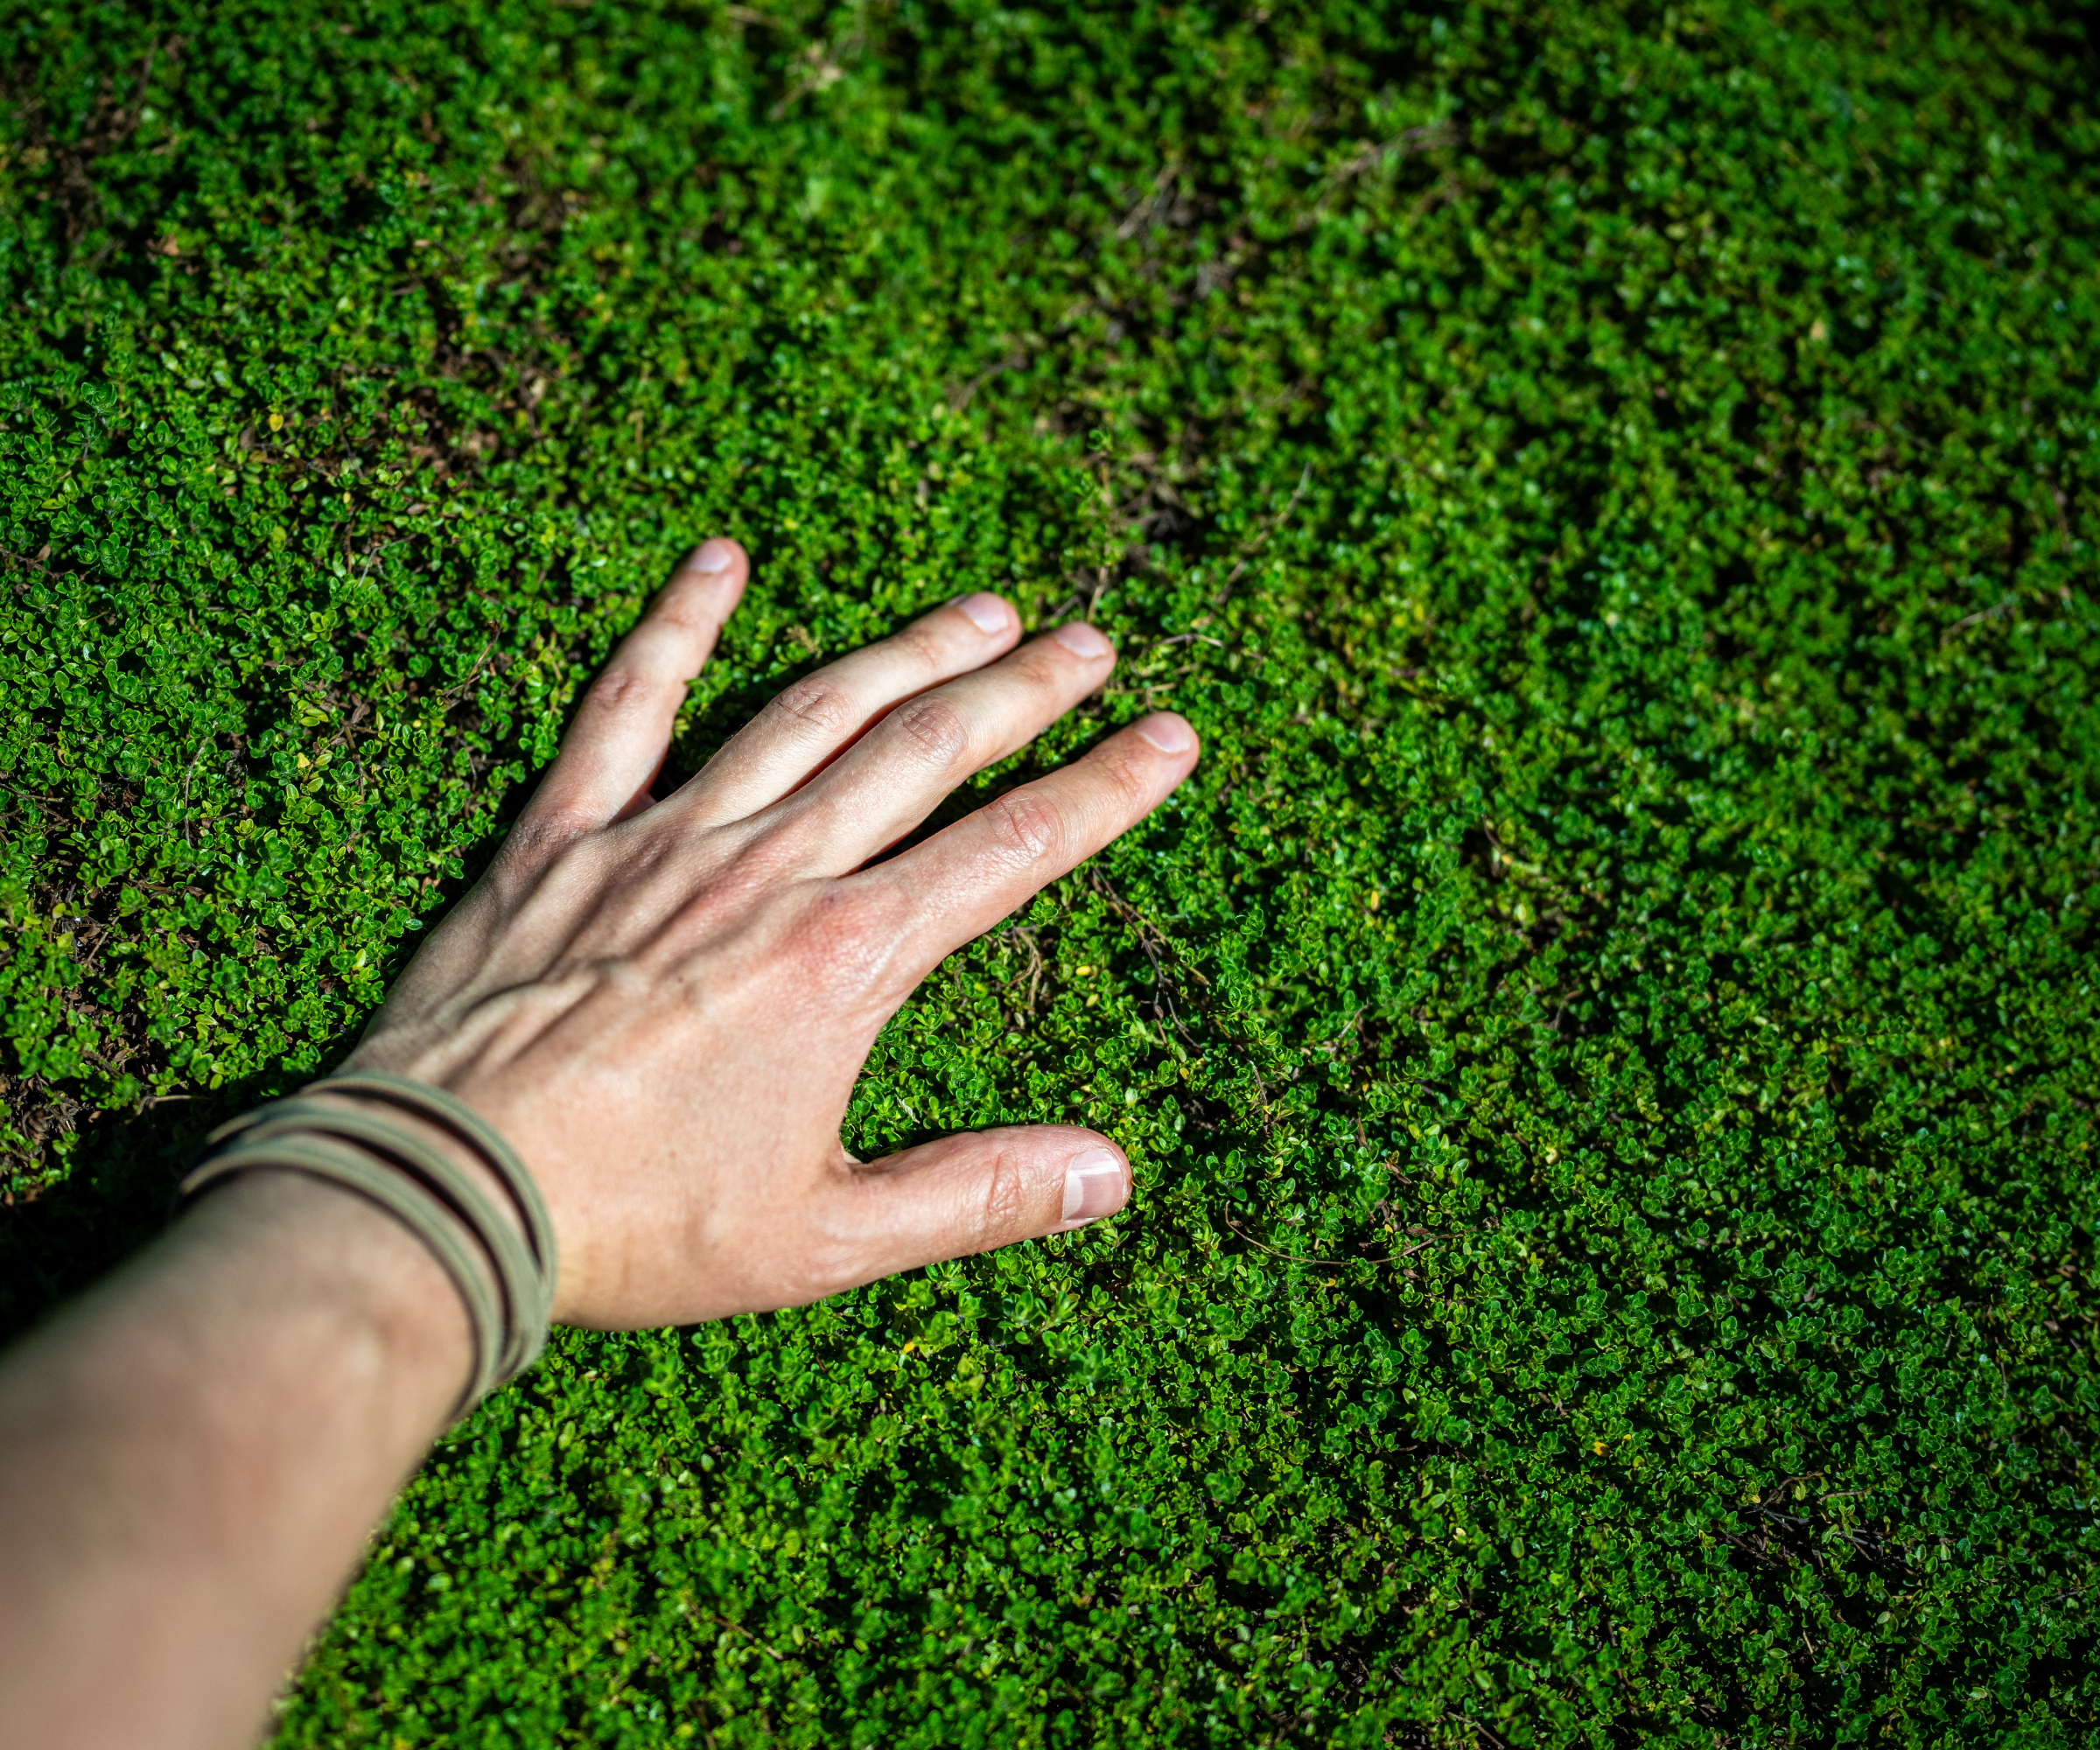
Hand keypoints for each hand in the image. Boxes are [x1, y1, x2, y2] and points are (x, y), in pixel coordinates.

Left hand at [343, 540, 1199, 1327]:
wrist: (442, 1195)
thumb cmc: (638, 1227)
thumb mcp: (824, 1238)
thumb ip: (973, 1195)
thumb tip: (1108, 1173)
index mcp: (846, 962)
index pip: (1008, 852)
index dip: (1101, 792)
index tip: (1169, 738)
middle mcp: (772, 872)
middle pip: (924, 751)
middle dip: (1020, 691)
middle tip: (1090, 644)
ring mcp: (666, 838)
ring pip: (811, 712)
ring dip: (904, 652)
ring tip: (979, 608)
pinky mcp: (565, 833)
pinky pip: (629, 705)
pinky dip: (677, 627)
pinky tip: (719, 561)